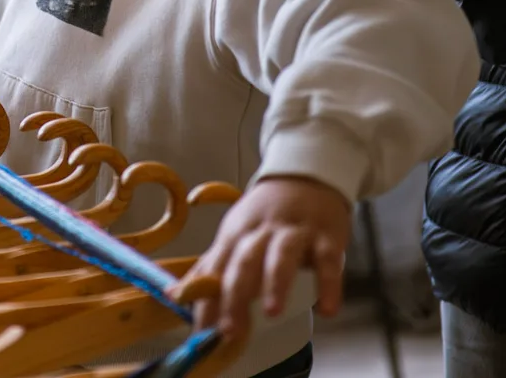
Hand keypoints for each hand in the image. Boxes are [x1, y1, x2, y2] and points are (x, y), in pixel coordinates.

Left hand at [169, 175, 349, 342]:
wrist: (305, 174)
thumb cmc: (265, 213)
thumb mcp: (235, 234)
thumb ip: (210, 267)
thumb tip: (176, 295)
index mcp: (235, 234)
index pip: (214, 269)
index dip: (205, 299)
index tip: (200, 331)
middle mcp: (260, 233)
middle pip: (243, 263)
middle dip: (234, 295)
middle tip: (230, 330)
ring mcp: (294, 233)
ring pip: (281, 256)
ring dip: (276, 283)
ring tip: (272, 312)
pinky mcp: (326, 237)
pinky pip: (328, 262)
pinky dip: (329, 286)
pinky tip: (327, 310)